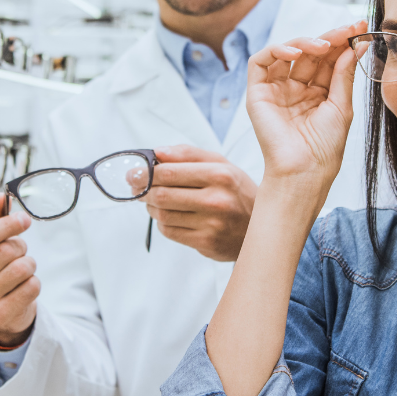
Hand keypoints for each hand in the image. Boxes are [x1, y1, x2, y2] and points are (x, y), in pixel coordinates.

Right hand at [0, 193, 37, 345]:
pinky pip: (31, 286)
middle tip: (18, 251)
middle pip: (4, 251)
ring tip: (20, 270)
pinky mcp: (1, 316)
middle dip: (19, 246)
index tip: (23, 218)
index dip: (5, 225)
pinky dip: (34, 282)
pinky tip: (22, 287)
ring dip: (29, 264)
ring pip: (21, 268)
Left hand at [142, 145, 256, 260]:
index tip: (134, 172)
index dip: (145, 172)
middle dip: (143, 190)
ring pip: (163, 214)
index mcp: (220, 174)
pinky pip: (170, 232)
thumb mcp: (221, 164)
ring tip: (153, 201)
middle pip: (162, 194)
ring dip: (151, 207)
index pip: (170, 172)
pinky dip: (163, 222)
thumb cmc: (237, 191)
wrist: (263, 227)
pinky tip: (169, 216)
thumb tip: (157, 152)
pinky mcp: (206, 243)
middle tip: (136, 186)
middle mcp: (217, 199)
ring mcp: (212, 224)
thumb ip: (188, 154)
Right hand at [246, 21, 366, 180]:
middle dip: (330, 38)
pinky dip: (276, 50)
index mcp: (318, 93)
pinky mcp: (257, 93)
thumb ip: (344, 74)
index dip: (343, 43)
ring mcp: (276, 89)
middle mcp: (296, 88)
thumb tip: (354, 47)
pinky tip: (296, 53)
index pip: (328, 60)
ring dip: (306, 42)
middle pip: (310, 53)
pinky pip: (260, 62)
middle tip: (348, 29)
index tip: (361, 29)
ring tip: (324, 45)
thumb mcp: (342, 107)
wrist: (304, 171)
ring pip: (287, 52)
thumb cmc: (325, 148)